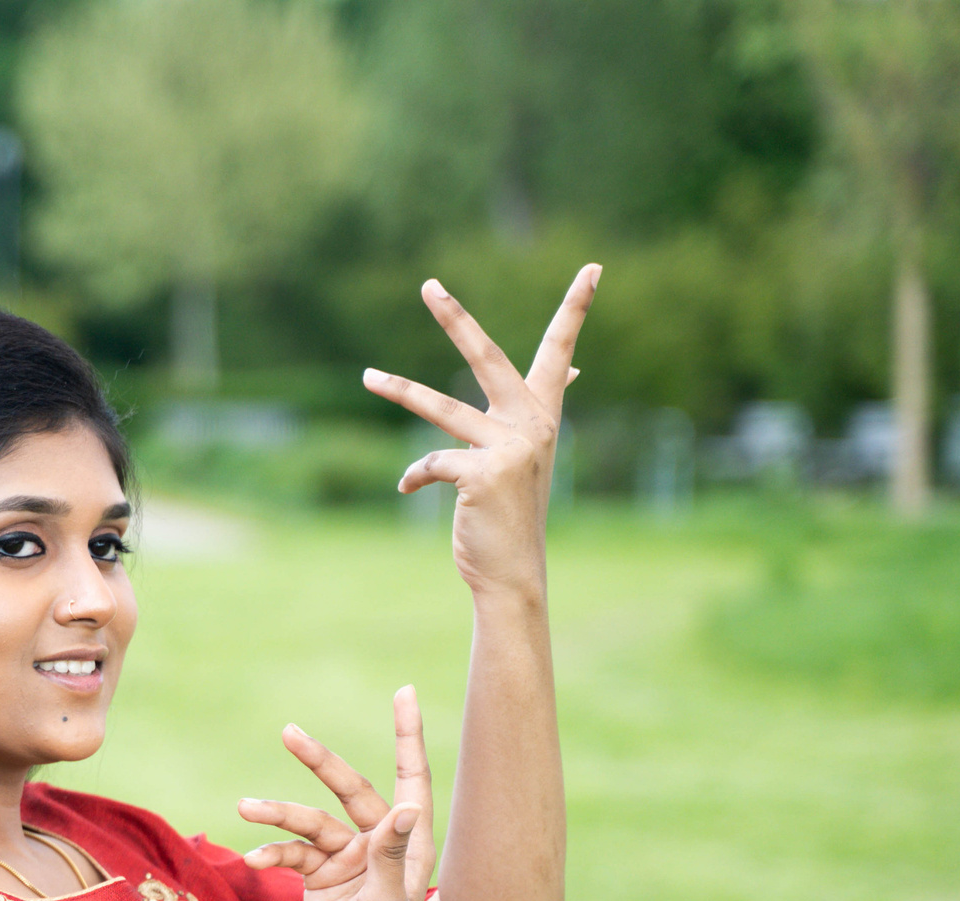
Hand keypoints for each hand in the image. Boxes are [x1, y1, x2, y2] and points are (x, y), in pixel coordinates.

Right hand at [236, 688, 433, 900]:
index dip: (407, 736)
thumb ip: (392, 856)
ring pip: (310, 822)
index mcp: (409, 846)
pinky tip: (254, 861)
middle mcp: (381, 846)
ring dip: (278, 816)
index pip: (411, 779)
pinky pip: (292, 852)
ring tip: (244, 807)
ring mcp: (349, 860)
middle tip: (291, 733)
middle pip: (350, 790)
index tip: (403, 693)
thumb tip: (407, 807)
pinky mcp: (320, 877)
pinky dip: (272, 853)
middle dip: (320, 763)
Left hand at [362, 265, 599, 603]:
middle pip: (487, 357)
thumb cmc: (510, 513)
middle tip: (428, 285)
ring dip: (398, 390)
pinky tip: (409, 489)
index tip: (593, 268)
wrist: (512, 572)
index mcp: (541, 415)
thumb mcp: (526, 456)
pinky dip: (415, 476)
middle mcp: (531, 424)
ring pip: (439, 407)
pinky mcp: (482, 473)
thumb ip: (533, 412)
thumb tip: (573, 373)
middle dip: (456, 319)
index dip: (576, 309)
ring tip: (366, 377)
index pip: (560, 352)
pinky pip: (431, 463)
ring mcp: (508, 447)